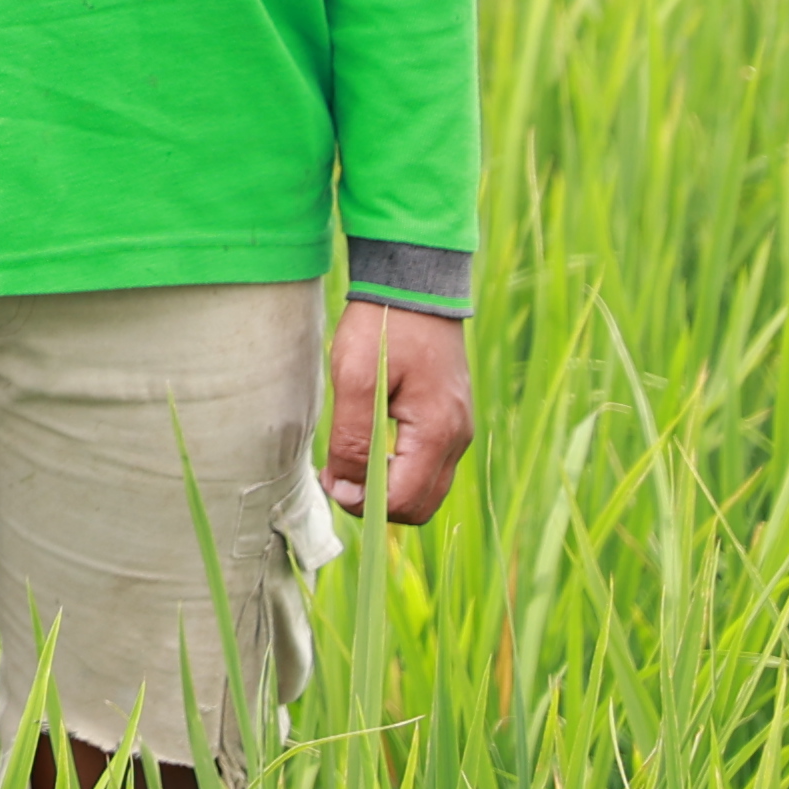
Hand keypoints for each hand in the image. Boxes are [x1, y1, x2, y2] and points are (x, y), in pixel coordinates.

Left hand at [323, 301, 472, 522]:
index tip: (330, 482)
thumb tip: (349, 487)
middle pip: (421, 504)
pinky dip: (400, 468)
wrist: (415, 285)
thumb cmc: (383, 326)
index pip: (405, 500)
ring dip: (388, 487)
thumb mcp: (356, 378)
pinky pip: (429, 464)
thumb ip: (354, 438)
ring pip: (427, 487)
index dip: (363, 503)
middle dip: (377, 503)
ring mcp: (458, 428)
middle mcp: (457, 437)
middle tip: (337, 477)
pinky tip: (369, 445)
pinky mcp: (450, 417)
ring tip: (348, 461)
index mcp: (437, 432)